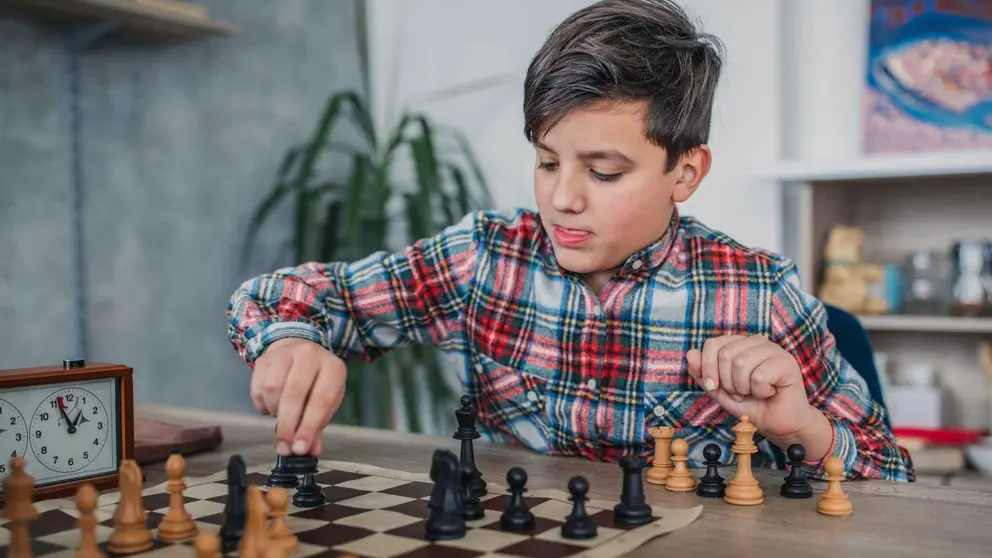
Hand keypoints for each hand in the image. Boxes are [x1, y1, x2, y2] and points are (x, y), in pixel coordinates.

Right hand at [252, 338, 347, 455]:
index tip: (299, 448)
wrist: (298, 351)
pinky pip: (258, 388)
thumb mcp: (326, 401)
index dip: (308, 427)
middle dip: (288, 426)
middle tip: (284, 447)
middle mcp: (310, 355)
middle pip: (294, 395)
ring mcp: (286, 354)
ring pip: (273, 390)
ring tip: (282, 416)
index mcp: (333, 368)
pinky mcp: (265, 358)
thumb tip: (310, 450)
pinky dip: (263, 405)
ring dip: (275, 412)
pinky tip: (272, 405)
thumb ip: (317, 426)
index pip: (320, 400)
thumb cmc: (316, 382)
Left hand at [685, 335, 816, 442]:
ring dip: (743, 388)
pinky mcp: (787, 362)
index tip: (713, 386)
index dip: (708, 368)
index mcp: (740, 344)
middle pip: (726, 355)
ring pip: (742, 364)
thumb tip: (691, 353)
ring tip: (753, 393)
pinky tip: (769, 393)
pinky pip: (760, 376)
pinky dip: (760, 392)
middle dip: (727, 382)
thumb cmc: (750, 405)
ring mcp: (774, 350)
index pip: (713, 344)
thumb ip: (703, 373)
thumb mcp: (718, 390)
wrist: (777, 424)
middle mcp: (757, 342)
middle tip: (740, 393)